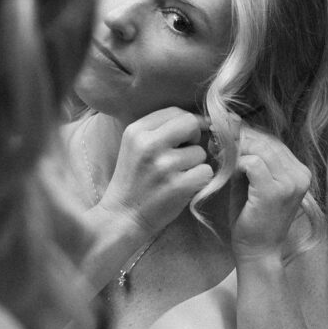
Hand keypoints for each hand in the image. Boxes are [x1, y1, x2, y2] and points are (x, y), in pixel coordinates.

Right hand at [100, 106, 214, 245]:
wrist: (122, 217)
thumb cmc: (133, 181)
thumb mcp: (134, 147)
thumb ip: (160, 131)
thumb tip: (203, 120)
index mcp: (136, 131)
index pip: (175, 111)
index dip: (186, 124)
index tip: (185, 138)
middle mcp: (149, 144)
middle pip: (190, 124)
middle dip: (194, 138)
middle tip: (183, 154)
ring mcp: (164, 165)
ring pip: (200, 152)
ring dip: (194, 165)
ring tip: (175, 176)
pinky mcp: (177, 186)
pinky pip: (206, 172)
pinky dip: (199, 181)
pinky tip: (182, 187)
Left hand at [230, 125, 311, 263]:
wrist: (258, 251)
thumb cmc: (253, 218)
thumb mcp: (253, 183)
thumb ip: (248, 158)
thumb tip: (232, 130)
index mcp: (300, 171)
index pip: (274, 140)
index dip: (248, 134)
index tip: (226, 136)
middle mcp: (301, 175)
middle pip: (267, 140)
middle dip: (239, 138)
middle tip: (217, 142)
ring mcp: (290, 183)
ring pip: (260, 148)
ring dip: (235, 149)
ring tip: (219, 154)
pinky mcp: (274, 192)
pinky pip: (252, 163)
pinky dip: (237, 163)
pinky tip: (228, 172)